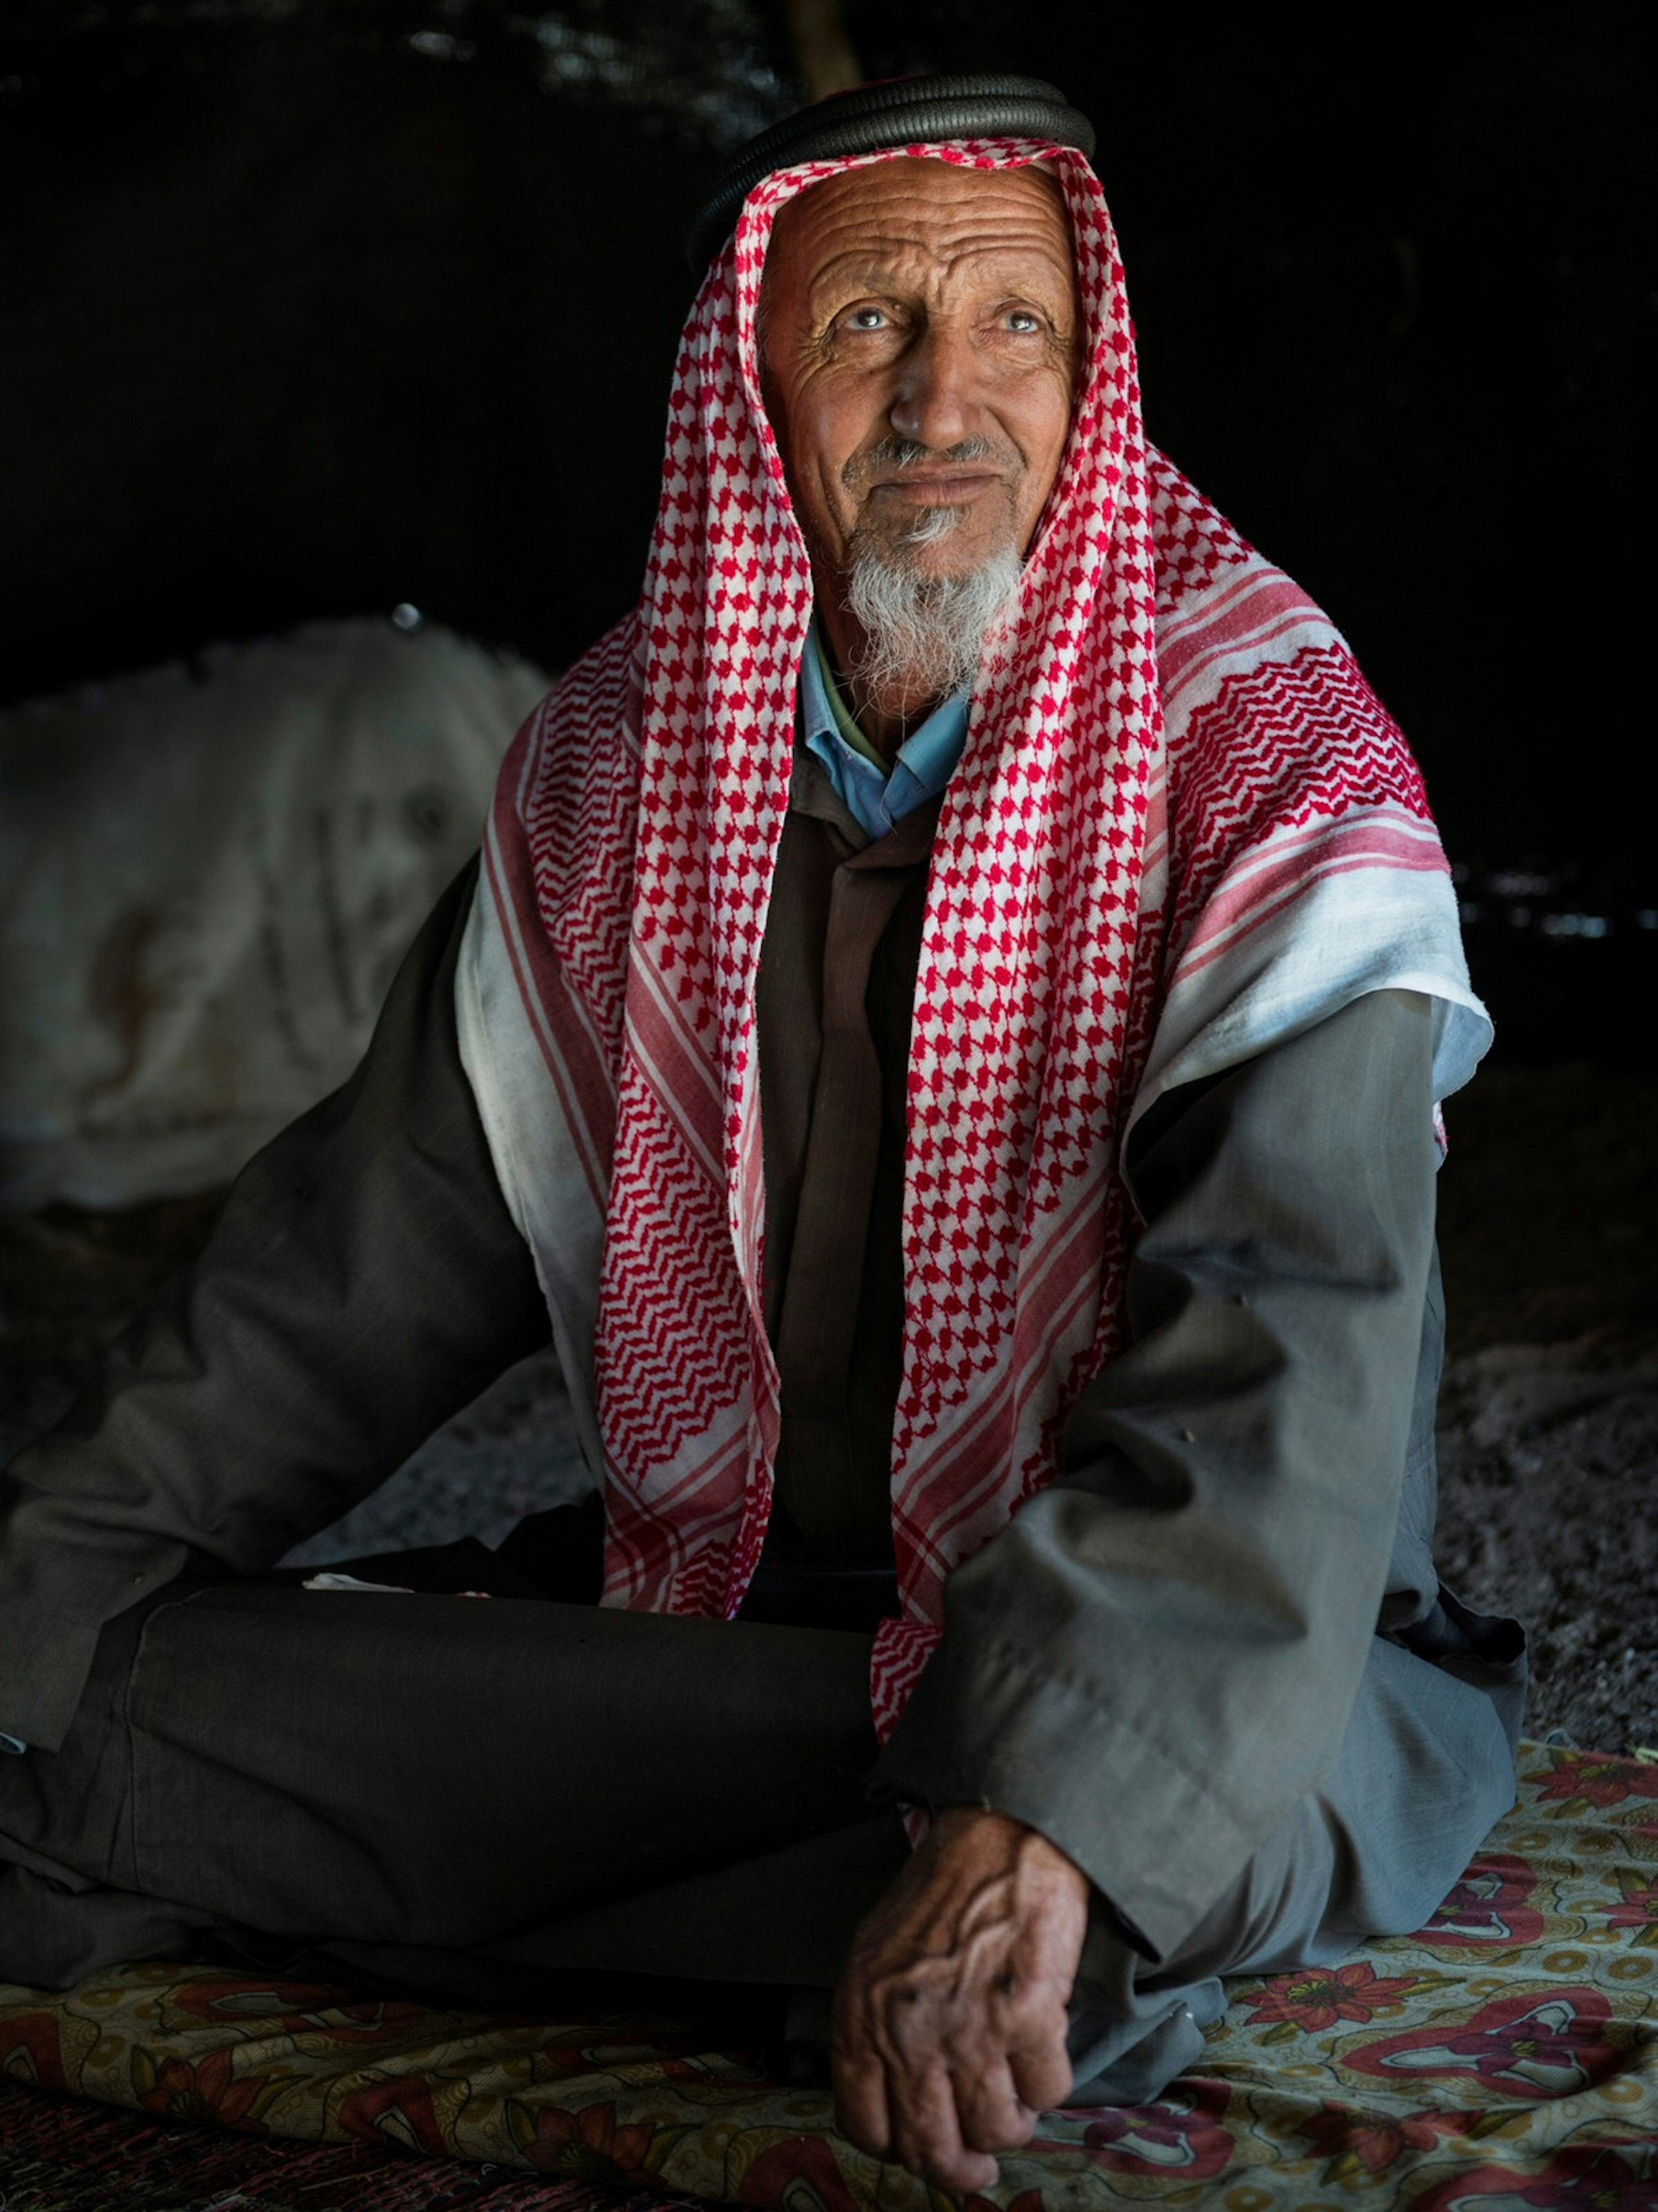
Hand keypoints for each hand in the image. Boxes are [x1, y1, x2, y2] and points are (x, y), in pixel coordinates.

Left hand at [831, 1807, 1090, 2192]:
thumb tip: (894, 2104)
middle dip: (961, 2170)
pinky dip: (1050, 2084)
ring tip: (1016, 2100)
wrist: (1001, 1840)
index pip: (866, 2124)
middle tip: (981, 2167)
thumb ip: (877, 2029)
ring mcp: (969, 2027)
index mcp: (863, 2015)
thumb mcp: (878, 1959)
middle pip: (931, 2147)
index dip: (900, 2151)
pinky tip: (1043, 2052)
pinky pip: (1046, 2091)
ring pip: (995, 2130)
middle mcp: (909, 2030)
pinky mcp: (1028, 2017)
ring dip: (1011, 2125)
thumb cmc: (942, 1895)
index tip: (925, 2148)